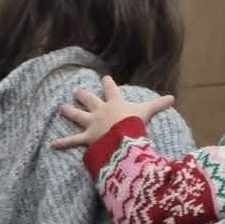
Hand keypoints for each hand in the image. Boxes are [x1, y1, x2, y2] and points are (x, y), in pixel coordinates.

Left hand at [51, 75, 172, 151]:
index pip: (111, 89)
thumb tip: (173, 98)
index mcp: (115, 102)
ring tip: (62, 108)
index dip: (107, 84)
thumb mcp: (148, 111)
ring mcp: (92, 124)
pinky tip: (51, 144)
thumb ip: (159, 104)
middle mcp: (101, 110)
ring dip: (70, 112)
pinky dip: (62, 143)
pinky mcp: (87, 138)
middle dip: (83, 95)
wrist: (123, 136)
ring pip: (78, 116)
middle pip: (90, 100)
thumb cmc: (135, 122)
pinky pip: (72, 141)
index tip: (104, 78)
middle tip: (76, 90)